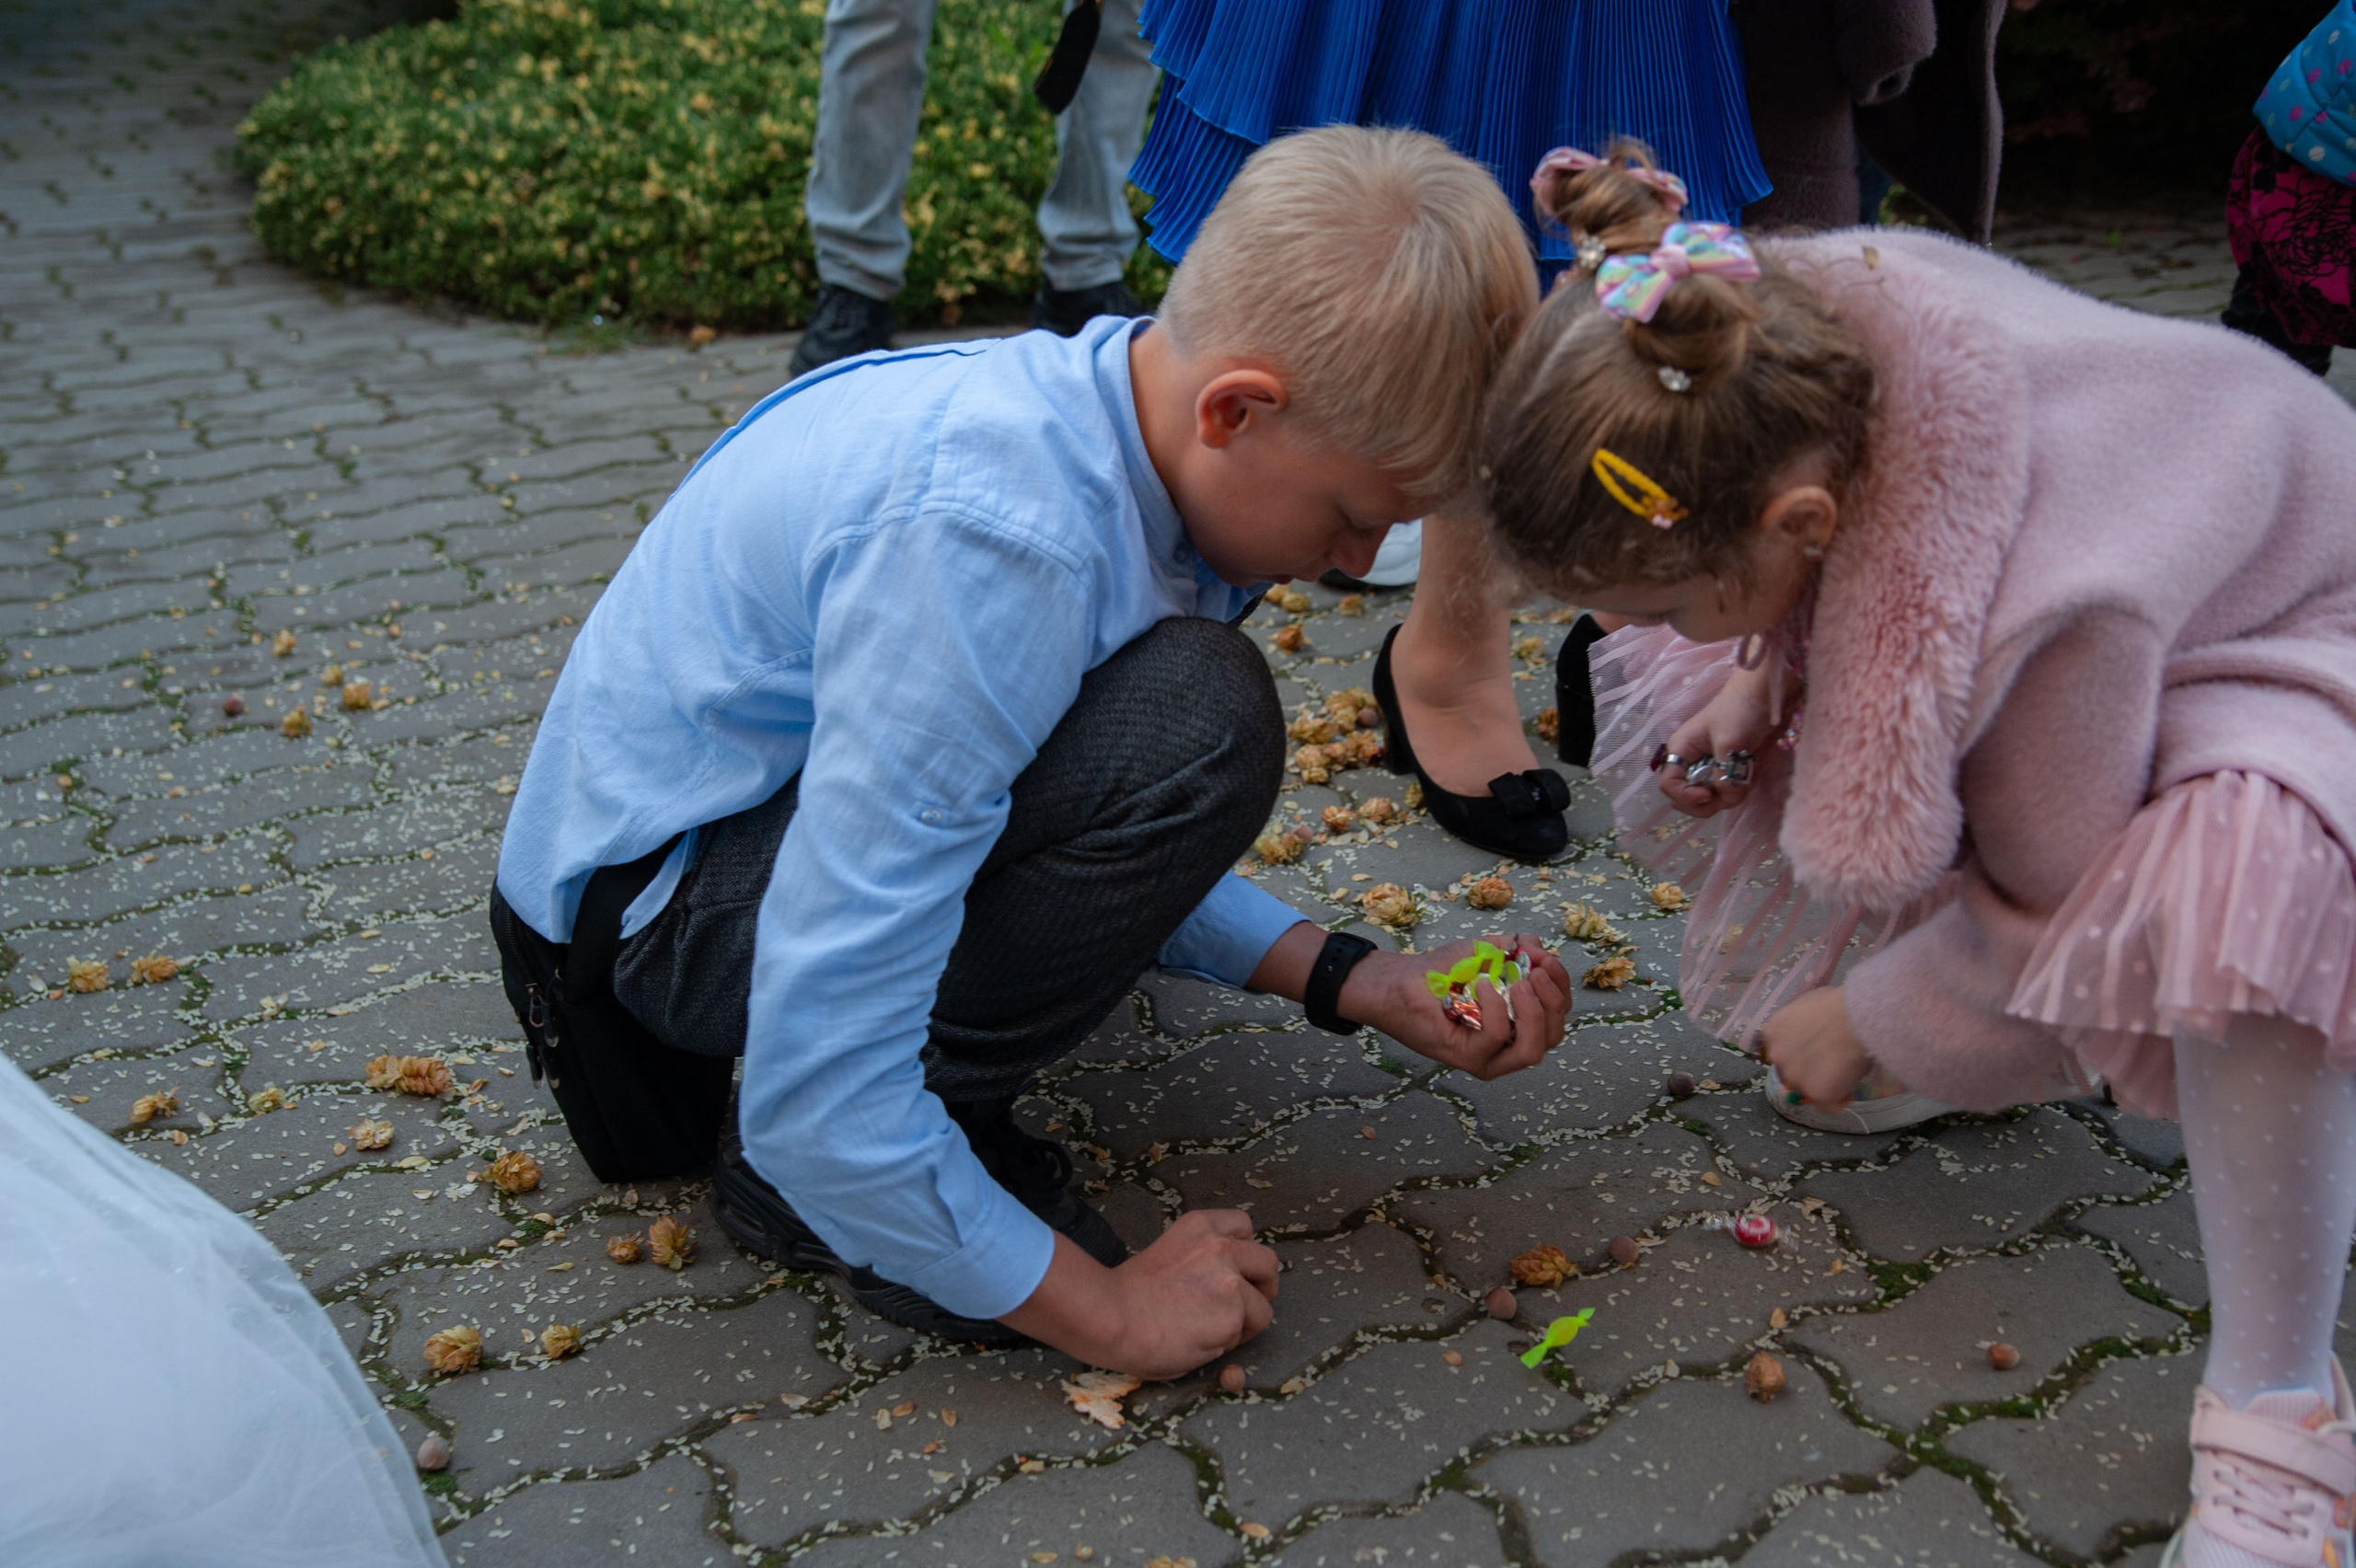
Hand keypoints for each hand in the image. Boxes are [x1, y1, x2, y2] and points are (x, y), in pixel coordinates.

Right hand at [999, 1210, 1278, 1379]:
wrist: (1111, 1316)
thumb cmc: (1125, 1295)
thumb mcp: (1167, 1254)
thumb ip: (1200, 1261)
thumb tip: (1223, 1288)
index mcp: (1199, 1226)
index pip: (1244, 1226)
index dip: (1244, 1253)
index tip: (1236, 1270)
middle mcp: (1220, 1246)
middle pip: (1267, 1262)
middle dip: (1261, 1286)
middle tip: (1244, 1306)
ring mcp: (1230, 1280)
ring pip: (1263, 1306)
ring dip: (1245, 1322)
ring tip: (1213, 1333)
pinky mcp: (1233, 1314)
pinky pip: (1245, 1334)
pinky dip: (1229, 1344)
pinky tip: (1201, 1343)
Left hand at [1340, 932, 1572, 1081]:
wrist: (1401, 982)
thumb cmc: (1443, 972)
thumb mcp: (1486, 951)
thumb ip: (1516, 948)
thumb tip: (1539, 948)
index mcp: (1520, 1022)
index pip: (1558, 1016)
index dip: (1561, 988)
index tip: (1548, 960)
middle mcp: (1509, 1045)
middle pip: (1553, 1036)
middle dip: (1553, 1001)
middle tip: (1536, 972)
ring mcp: (1490, 1057)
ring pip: (1533, 1050)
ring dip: (1534, 1012)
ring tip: (1521, 982)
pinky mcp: (1468, 1058)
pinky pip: (1496, 1037)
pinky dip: (1496, 1008)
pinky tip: (1483, 985)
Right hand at [1658, 662, 1782, 818]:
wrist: (1764, 695)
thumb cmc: (1739, 711)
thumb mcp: (1729, 743)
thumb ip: (1724, 775)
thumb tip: (1725, 799)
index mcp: (1681, 750)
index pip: (1668, 785)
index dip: (1685, 796)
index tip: (1709, 795)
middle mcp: (1690, 762)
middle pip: (1685, 798)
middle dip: (1706, 803)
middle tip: (1728, 797)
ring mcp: (1708, 768)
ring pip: (1708, 799)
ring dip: (1726, 798)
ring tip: (1745, 781)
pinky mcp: (1726, 770)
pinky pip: (1725, 792)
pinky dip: (1737, 792)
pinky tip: (1749, 778)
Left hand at [1755, 986, 1870, 1107]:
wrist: (1855, 1019)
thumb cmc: (1838, 1004)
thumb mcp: (1809, 1005)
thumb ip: (1801, 1023)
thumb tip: (1810, 1031)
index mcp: (1772, 1032)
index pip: (1780, 1051)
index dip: (1799, 1053)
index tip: (1816, 1051)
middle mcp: (1777, 1056)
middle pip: (1790, 1072)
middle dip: (1808, 1070)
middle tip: (1832, 1063)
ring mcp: (1795, 1077)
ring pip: (1807, 1090)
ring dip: (1823, 1085)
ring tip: (1845, 1072)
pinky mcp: (1817, 1093)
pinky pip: (1827, 1106)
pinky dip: (1838, 1101)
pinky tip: (1850, 1090)